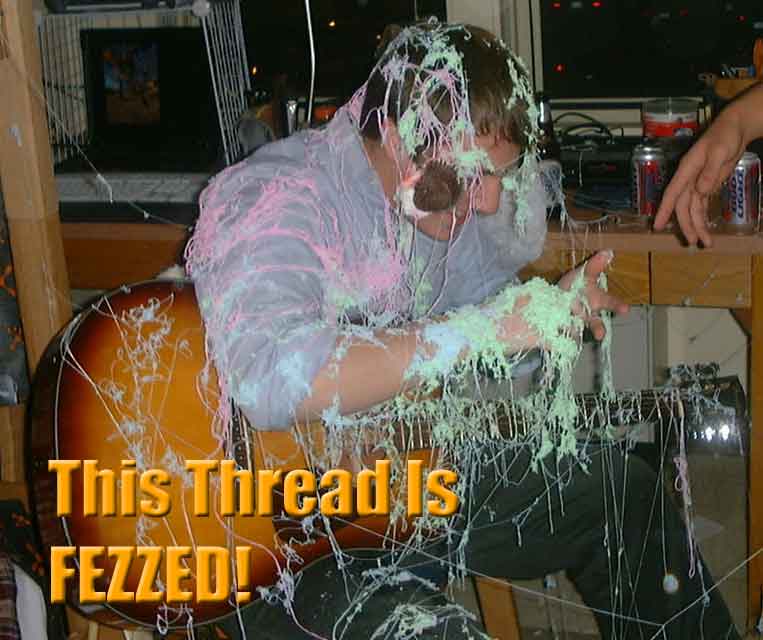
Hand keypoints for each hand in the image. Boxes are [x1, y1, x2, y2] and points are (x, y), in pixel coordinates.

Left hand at [557, 250, 629, 340]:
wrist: (552, 302)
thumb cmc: (573, 288)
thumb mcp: (582, 274)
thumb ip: (595, 265)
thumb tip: (608, 252)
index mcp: (596, 301)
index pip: (610, 303)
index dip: (618, 306)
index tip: (625, 309)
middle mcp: (588, 315)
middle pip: (595, 323)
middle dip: (598, 328)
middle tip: (600, 334)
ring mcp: (575, 324)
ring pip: (578, 331)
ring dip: (575, 333)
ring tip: (571, 335)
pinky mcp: (562, 333)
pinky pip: (561, 338)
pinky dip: (559, 339)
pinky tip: (556, 338)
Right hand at [654, 113, 746, 247]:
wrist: (735, 128)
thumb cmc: (725, 135)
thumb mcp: (719, 151)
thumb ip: (710, 171)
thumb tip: (701, 191)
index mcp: (687, 170)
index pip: (672, 194)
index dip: (664, 211)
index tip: (657, 226)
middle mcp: (689, 180)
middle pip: (683, 207)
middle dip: (687, 225)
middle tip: (693, 242)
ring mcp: (698, 183)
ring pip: (693, 209)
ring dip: (697, 225)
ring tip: (704, 242)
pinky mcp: (708, 185)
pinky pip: (702, 206)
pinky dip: (702, 218)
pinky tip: (704, 229)